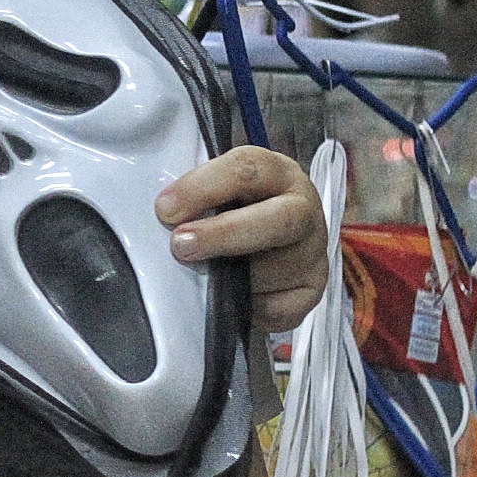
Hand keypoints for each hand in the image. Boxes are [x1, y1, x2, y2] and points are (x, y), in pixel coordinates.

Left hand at [158, 145, 327, 333]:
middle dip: (225, 234)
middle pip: (278, 220)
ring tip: (203, 275)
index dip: (203, 188)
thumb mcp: (212, 189)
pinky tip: (231, 297)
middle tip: (181, 246)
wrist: (259, 243)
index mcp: (275, 172)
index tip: (165, 210)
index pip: (246, 170)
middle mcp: (303, 208)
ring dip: (232, 277)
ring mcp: (313, 251)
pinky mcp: (312, 289)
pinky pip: (279, 306)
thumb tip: (164, 217)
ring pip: (277, 270)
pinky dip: (248, 306)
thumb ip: (193, 198)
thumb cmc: (227, 209)